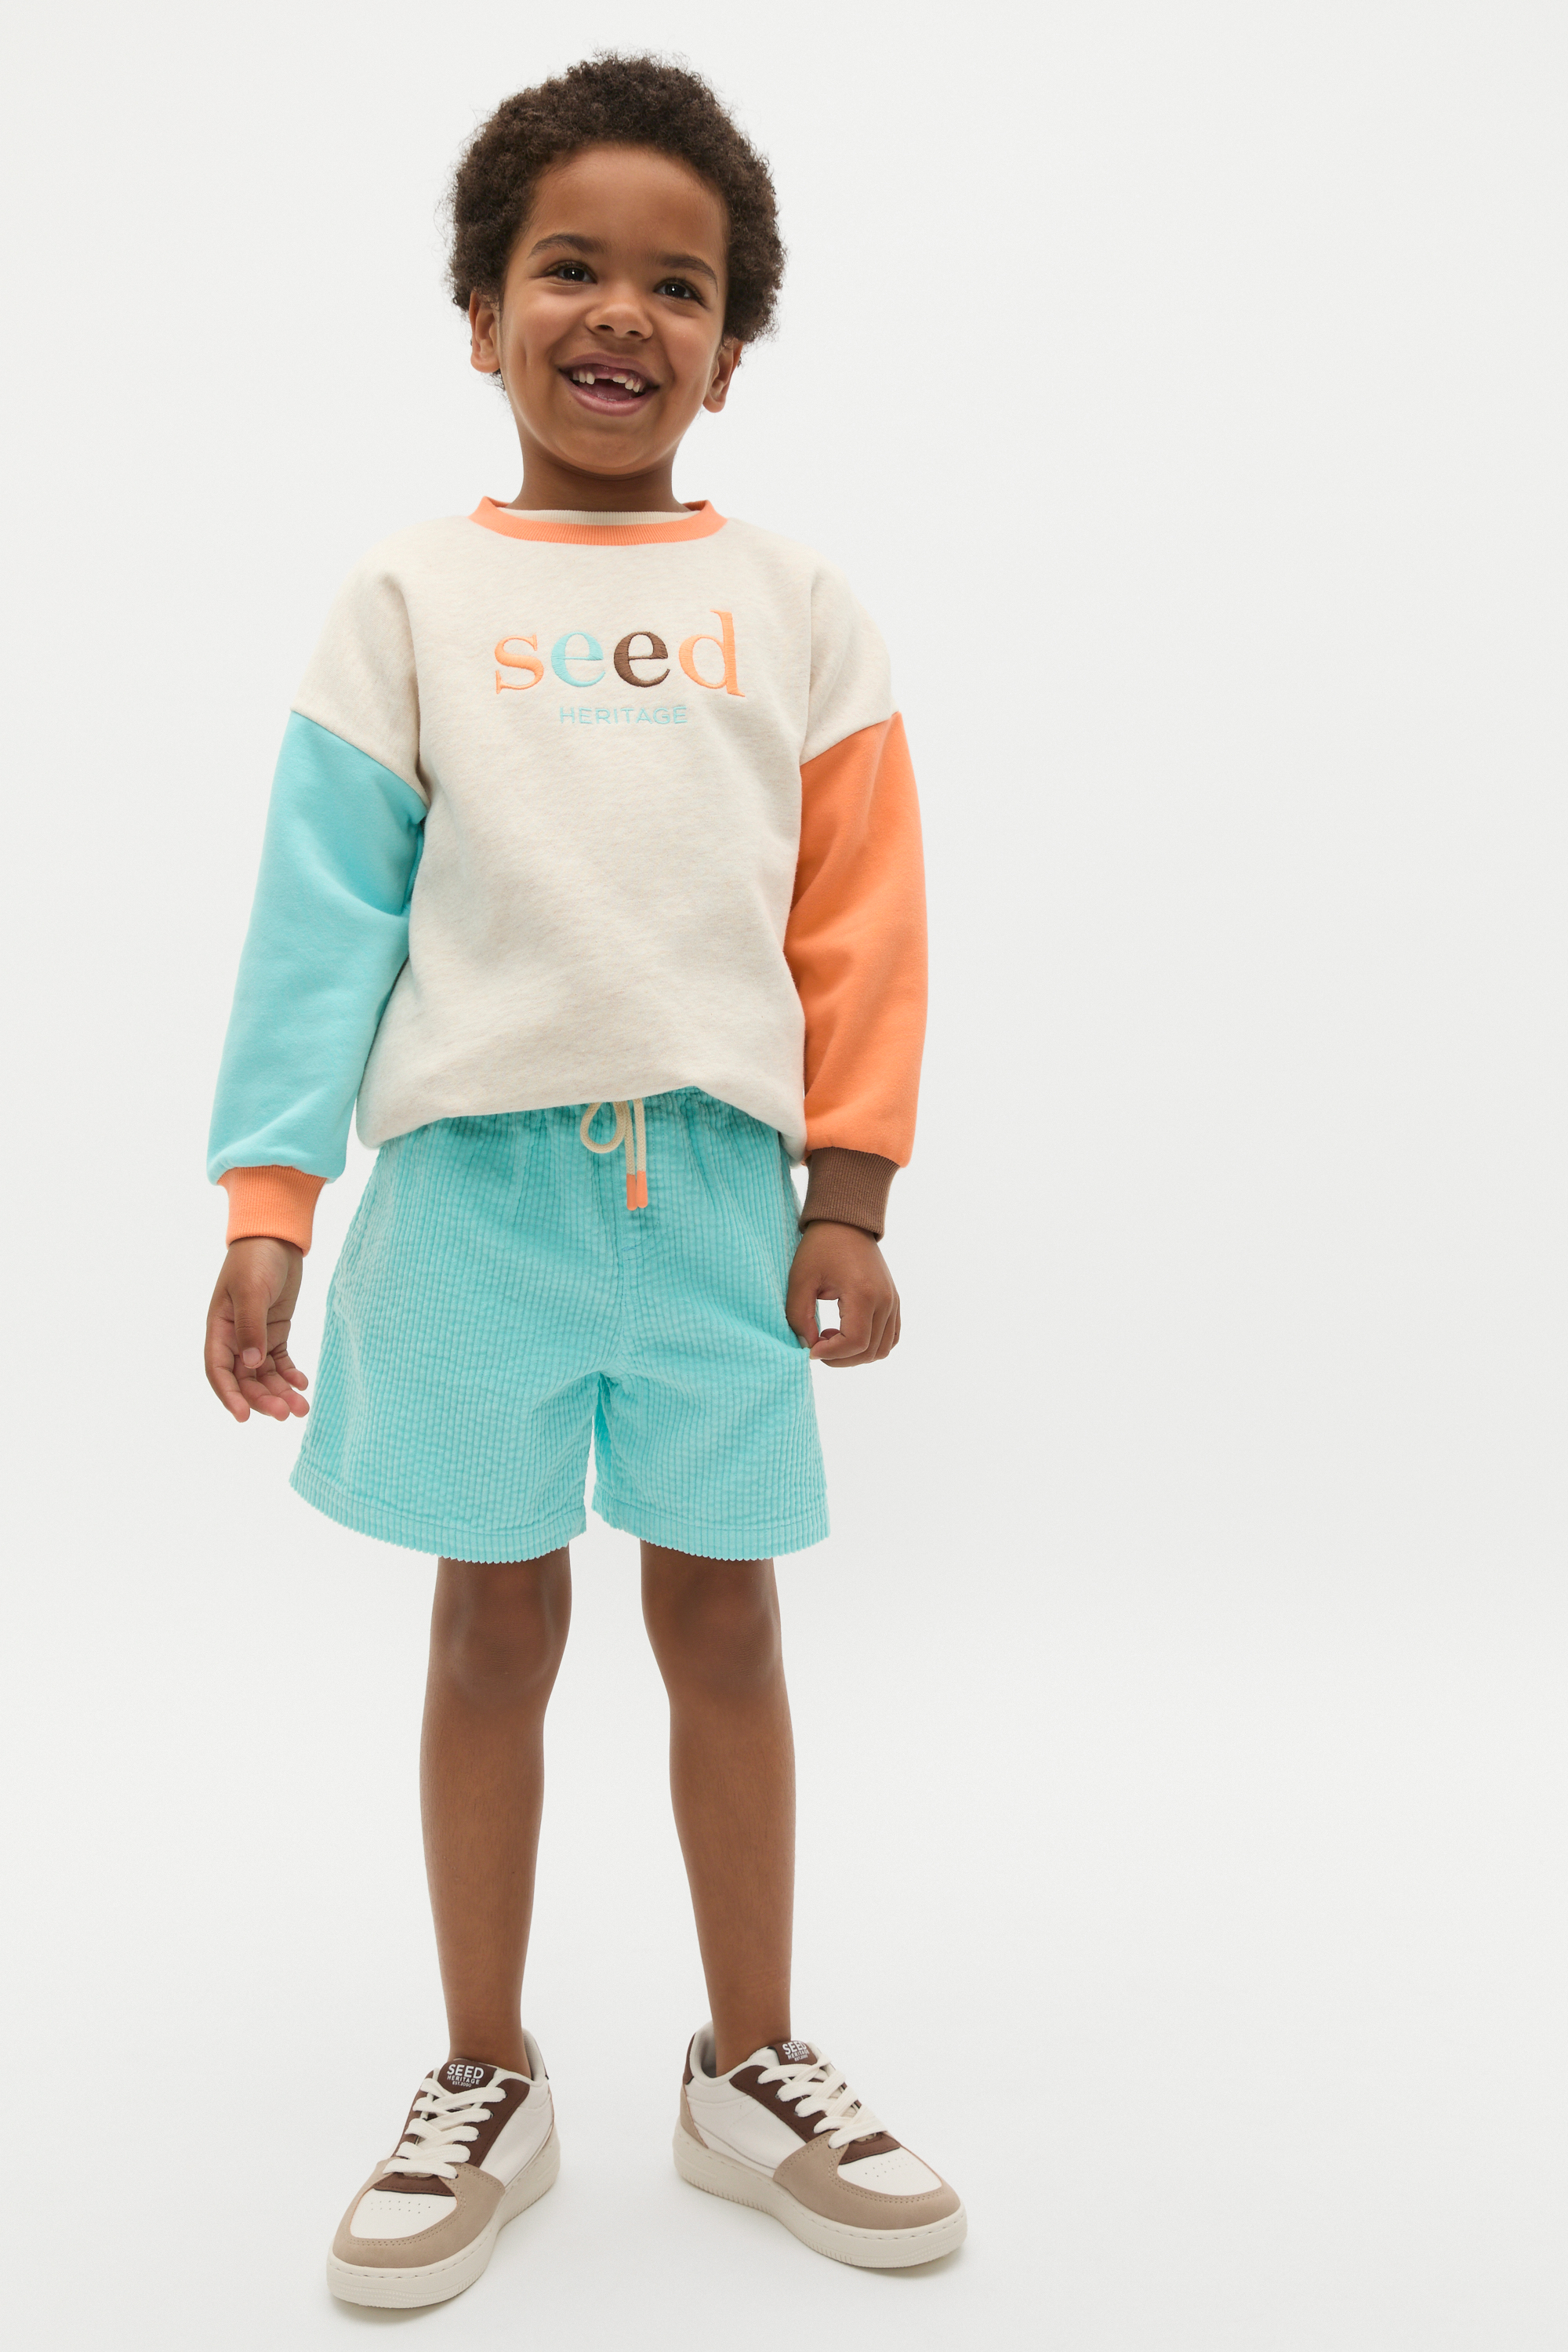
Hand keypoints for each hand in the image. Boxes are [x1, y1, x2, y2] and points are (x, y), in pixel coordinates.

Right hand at [205, 1237, 309, 1422]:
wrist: (276, 1238)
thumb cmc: (256, 1260)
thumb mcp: (251, 1291)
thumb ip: (250, 1327)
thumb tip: (250, 1364)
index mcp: (218, 1329)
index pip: (218, 1371)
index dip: (229, 1396)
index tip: (244, 1417)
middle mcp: (234, 1338)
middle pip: (245, 1379)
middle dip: (263, 1399)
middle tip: (287, 1414)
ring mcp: (255, 1336)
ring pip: (264, 1375)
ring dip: (280, 1392)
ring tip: (302, 1407)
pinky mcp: (275, 1332)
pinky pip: (279, 1362)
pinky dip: (289, 1375)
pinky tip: (302, 1384)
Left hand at [785, 1221, 900, 1366]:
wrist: (846, 1223)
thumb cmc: (820, 1247)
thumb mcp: (800, 1279)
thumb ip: (799, 1317)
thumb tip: (808, 1346)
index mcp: (863, 1293)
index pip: (855, 1343)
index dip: (831, 1354)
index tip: (810, 1348)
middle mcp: (885, 1300)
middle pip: (869, 1351)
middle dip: (840, 1358)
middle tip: (816, 1345)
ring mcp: (893, 1302)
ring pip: (882, 1350)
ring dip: (855, 1354)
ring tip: (831, 1336)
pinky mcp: (894, 1301)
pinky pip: (890, 1337)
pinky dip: (871, 1345)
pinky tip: (847, 1332)